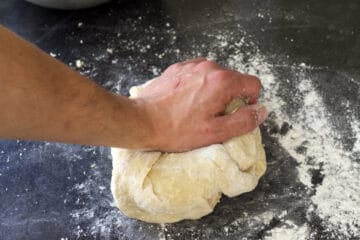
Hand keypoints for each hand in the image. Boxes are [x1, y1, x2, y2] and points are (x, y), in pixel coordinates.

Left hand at [135, 58, 267, 151]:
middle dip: (229, 98)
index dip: (250, 101)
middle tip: (212, 117)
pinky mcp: (178, 68)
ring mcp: (191, 65)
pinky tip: (186, 101)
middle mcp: (209, 67)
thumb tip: (261, 111)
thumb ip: (244, 121)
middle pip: (234, 80)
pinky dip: (198, 86)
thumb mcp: (216, 132)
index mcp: (222, 81)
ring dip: (213, 92)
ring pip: (215, 77)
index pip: (253, 84)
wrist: (142, 120)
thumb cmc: (177, 129)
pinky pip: (198, 74)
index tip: (236, 114)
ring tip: (196, 109)